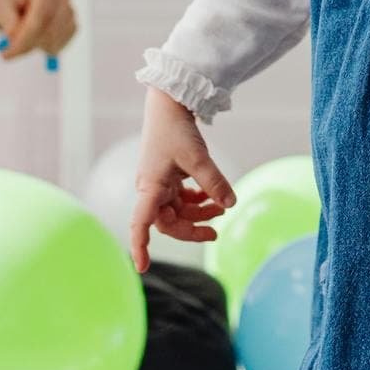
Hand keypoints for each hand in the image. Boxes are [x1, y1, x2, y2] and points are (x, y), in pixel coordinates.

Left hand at [0, 0, 76, 61]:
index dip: (24, 37)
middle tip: (7, 54)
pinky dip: (45, 48)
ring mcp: (70, 11)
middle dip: (27, 45)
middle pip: (49, 29)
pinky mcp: (73, 25)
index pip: (39, 16)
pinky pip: (61, 44)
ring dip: (34, 46)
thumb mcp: (1, 1)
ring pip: (54, 39)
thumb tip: (11, 33)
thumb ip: (5, 16)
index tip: (6, 53)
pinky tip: (33, 40)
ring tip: (20, 38)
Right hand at [126, 89, 235, 272]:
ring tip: (221, 208)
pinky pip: (182, 197)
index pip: (140, 223)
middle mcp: (151, 188)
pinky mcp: (168, 175)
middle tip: (216, 233)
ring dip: (199, 213)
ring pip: (178, 210)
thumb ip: (214, 183)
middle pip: (168, 222)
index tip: (142, 268)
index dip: (140, 246)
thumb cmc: (176, 128)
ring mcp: (160, 182)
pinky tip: (212, 195)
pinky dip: (198, 199)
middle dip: (191, 229)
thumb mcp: (198, 157)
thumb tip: (229, 205)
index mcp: (151, 187)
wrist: (170, 102)